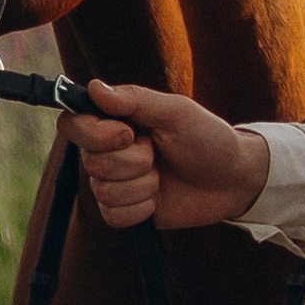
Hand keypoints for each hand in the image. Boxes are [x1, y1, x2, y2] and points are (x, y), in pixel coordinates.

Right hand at [59, 84, 272, 231]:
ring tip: (162, 175)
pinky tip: (158, 198)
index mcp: (114, 121)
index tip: (128, 134)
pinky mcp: (124, 210)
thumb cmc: (207, 138)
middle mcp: (106, 151)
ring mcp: (114, 182)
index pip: (72, 124)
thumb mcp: (177, 112)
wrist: (232, 180)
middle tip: (157, 154)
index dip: (93, 134)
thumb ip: (136, 99)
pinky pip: (114, 216)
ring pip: (103, 191)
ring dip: (142, 185)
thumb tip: (95, 88)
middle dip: (132, 162)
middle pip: (91, 162)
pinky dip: (142, 208)